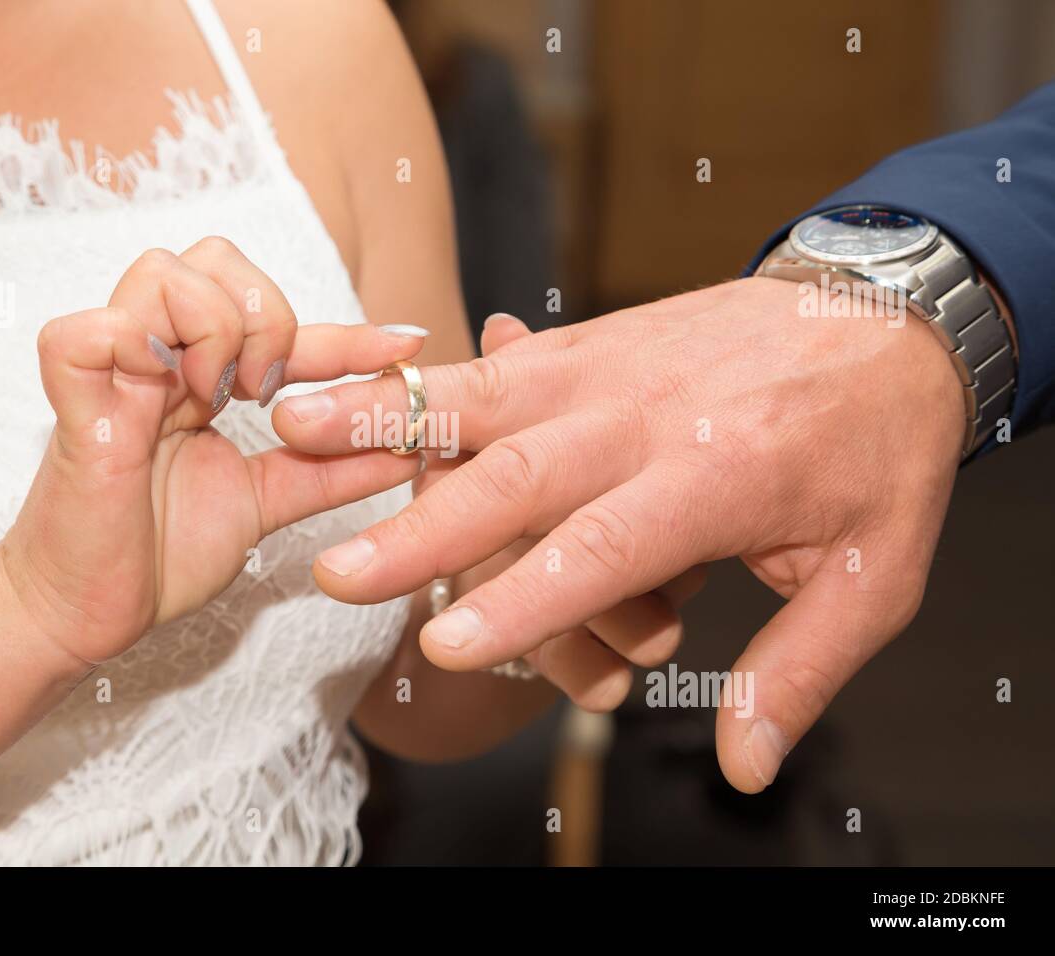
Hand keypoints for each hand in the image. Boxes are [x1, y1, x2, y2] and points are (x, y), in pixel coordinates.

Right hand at [0, 238, 425, 667]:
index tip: (406, 346)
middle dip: (267, 314)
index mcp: (193, 374)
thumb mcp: (265, 503)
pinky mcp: (70, 405)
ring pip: (161, 272)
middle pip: (213, 257)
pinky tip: (167, 400)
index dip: (346, 332)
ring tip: (219, 400)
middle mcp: (152, 358)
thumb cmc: (159, 554)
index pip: (274, 320)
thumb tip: (407, 447)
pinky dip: (134, 347)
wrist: (87, 616)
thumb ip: (328, 471)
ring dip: (214, 329)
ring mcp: (109, 373)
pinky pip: (85, 331)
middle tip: (270, 391)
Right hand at [273, 276, 964, 790]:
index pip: (604, 545)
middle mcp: (646, 416)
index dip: (522, 598)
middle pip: (518, 475)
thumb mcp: (874, 571)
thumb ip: (801, 668)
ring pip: (480, 399)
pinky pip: (488, 364)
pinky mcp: (584, 346)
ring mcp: (606, 370)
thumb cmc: (876, 448)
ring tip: (292, 430)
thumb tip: (741, 764)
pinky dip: (415, 376)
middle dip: (421, 528)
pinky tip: (350, 379)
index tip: (444, 640)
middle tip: (337, 572)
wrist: (884, 313)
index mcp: (721, 475)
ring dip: (384, 419)